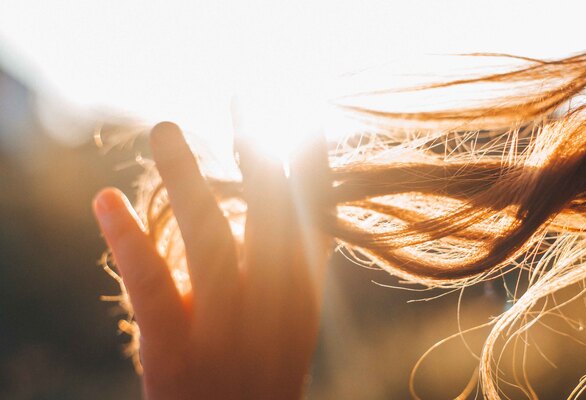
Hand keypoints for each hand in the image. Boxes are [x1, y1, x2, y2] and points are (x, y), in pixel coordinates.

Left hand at [93, 122, 330, 399]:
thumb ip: (298, 266)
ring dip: (188, 179)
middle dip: (259, 154)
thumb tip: (306, 203)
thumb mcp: (292, 324)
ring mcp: (226, 330)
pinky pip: (155, 289)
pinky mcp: (177, 352)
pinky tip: (107, 201)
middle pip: (270, 218)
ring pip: (211, 241)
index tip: (304, 113)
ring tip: (166, 128)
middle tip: (243, 98)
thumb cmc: (260, 377)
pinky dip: (131, 240)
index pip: (316, 219)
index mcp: (303, 298)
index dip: (311, 165)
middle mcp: (274, 309)